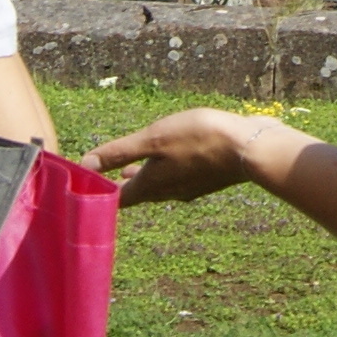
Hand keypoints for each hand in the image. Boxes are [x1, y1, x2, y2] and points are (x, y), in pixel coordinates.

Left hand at [86, 108, 298, 207]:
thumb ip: (119, 153)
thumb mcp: (153, 140)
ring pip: (160, 185)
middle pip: (138, 193)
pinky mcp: (209, 176)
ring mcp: (191, 186)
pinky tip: (174, 157)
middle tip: (105, 177)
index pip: (118, 198)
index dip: (101, 192)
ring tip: (132, 168)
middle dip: (121, 184)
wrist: (251, 147)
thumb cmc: (199, 139)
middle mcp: (169, 191)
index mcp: (151, 186)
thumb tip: (85, 165)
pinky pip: (181, 176)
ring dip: (144, 176)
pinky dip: (168, 169)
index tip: (88, 186)